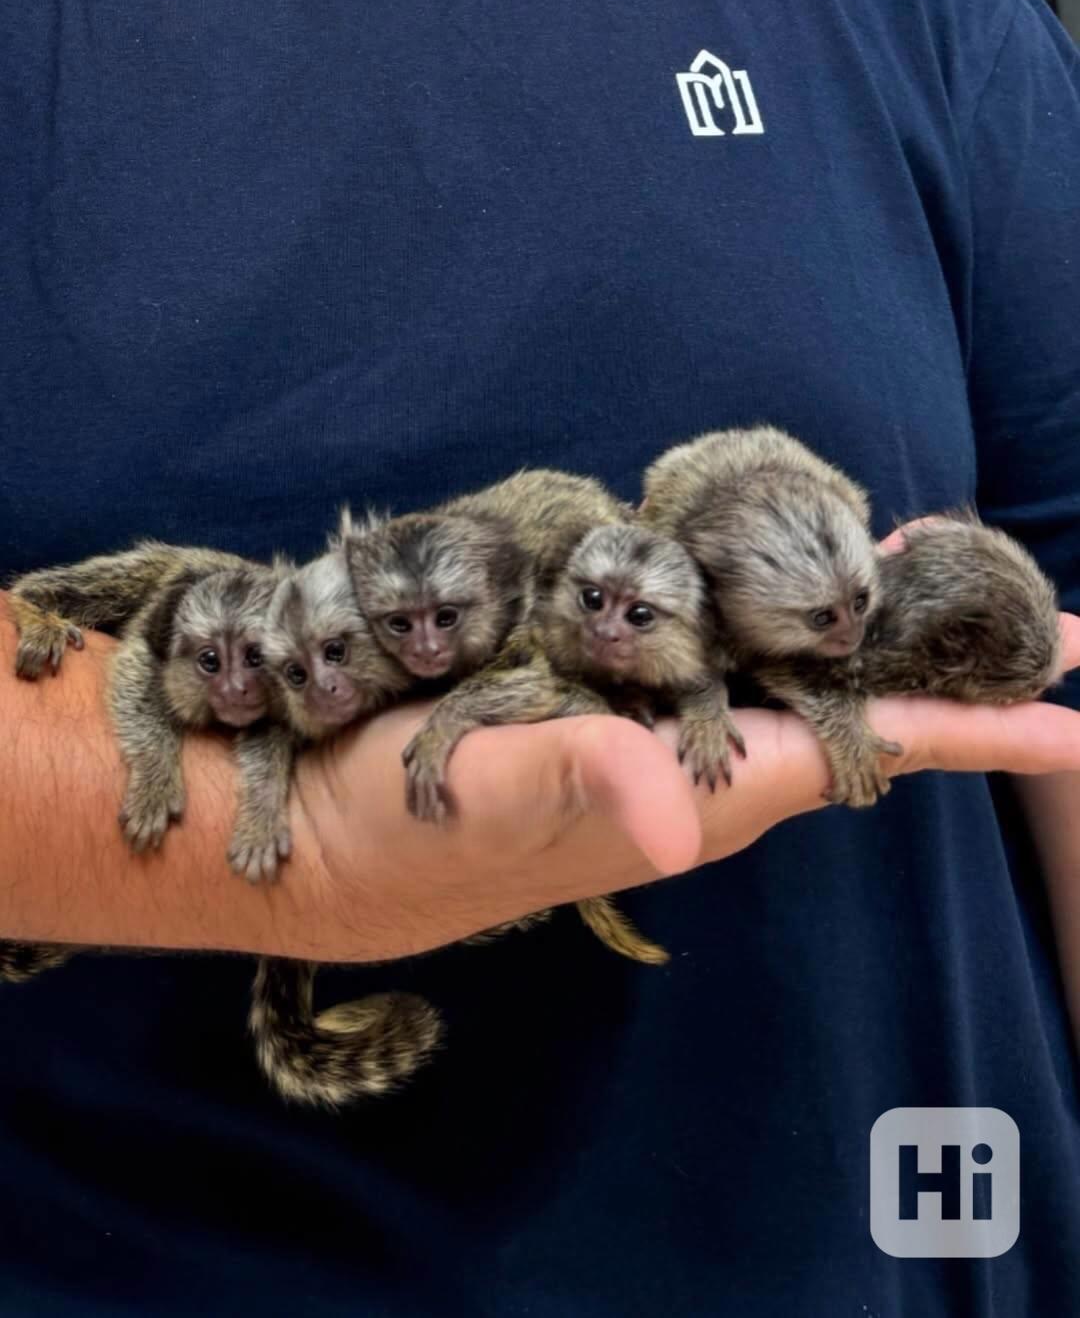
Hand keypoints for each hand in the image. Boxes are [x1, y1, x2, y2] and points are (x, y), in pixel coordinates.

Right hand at [293, 612, 1079, 961]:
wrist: (328, 836)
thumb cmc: (410, 829)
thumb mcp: (491, 800)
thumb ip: (590, 787)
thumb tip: (682, 818)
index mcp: (708, 783)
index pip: (874, 743)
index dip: (980, 724)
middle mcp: (703, 757)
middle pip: (857, 699)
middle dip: (946, 654)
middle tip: (1042, 609)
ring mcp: (657, 728)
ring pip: (796, 671)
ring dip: (869, 624)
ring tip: (936, 573)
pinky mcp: (606, 698)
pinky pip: (724, 649)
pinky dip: (771, 605)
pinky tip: (785, 577)